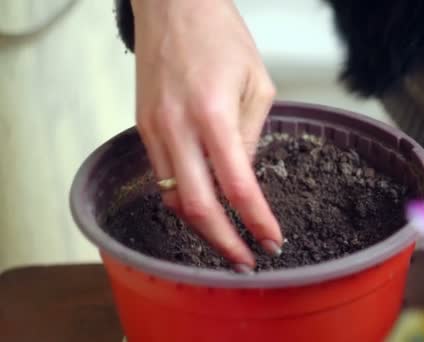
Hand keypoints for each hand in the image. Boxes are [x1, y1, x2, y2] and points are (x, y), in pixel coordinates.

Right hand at [131, 0, 282, 271]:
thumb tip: (243, 177)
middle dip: (224, 243)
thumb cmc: (220, 36)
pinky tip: (203, 205)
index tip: (271, 241)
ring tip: (228, 239)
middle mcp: (177, 128)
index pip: (238, 186)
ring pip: (175, 198)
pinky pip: (162, 177)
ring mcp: (154, 130)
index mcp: (214, 114)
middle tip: (246, 260)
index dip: (256, 222)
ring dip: (202, 226)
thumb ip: (250, 136)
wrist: (173, 6)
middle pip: (198, 207)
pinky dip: (184, 199)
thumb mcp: (257, 84)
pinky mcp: (143, 128)